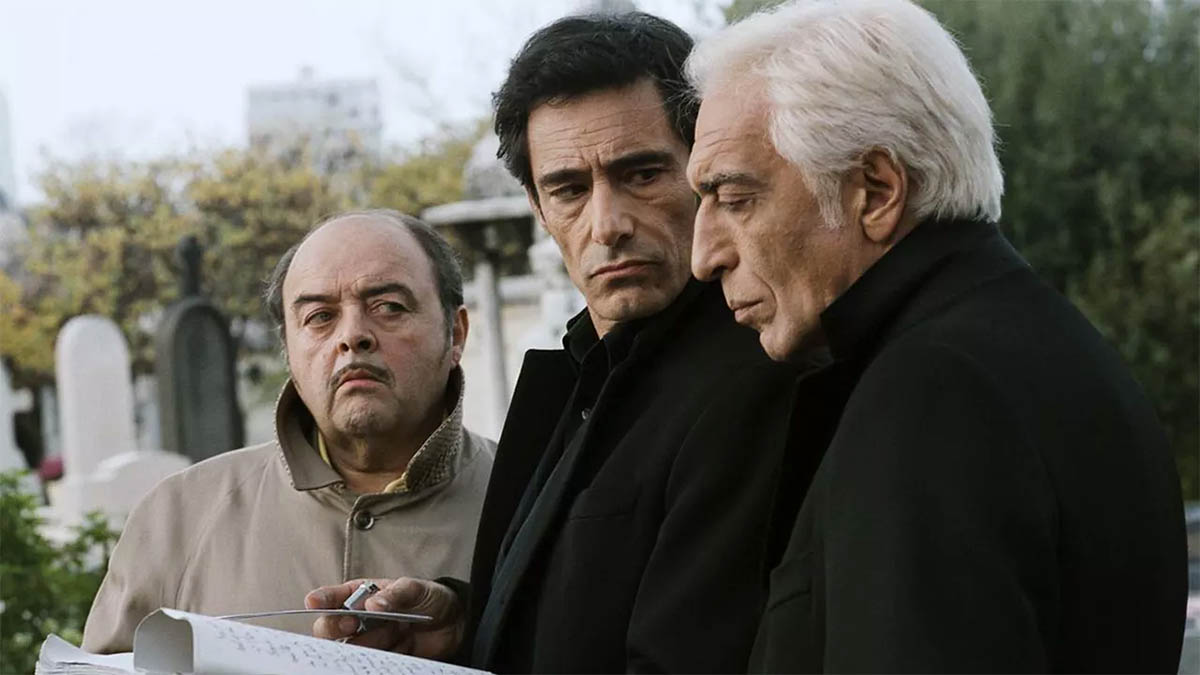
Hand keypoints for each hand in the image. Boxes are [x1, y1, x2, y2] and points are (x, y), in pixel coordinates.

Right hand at [305, 577, 464, 659]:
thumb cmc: (429, 598)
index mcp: (362, 595)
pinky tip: (393, 651)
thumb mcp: (417, 589)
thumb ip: (396, 594)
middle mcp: (359, 620)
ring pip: (349, 649)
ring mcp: (369, 641)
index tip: (313, 601)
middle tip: (354, 623)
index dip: (321, 599)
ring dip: (364, 645)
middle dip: (336, 627)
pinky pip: (369, 664)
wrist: (454, 624)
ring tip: (393, 634)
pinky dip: (376, 660)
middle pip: (330, 628)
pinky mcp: (381, 659)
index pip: (333, 597)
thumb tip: (373, 603)